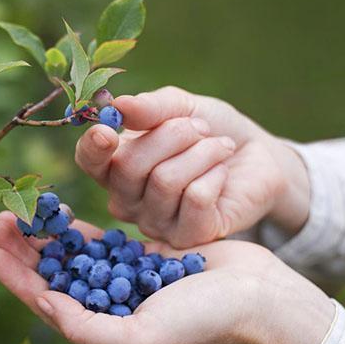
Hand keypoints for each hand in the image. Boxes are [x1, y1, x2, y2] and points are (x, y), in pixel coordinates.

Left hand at [0, 212, 333, 343]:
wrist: (256, 298)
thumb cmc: (202, 324)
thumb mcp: (140, 338)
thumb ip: (87, 328)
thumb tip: (45, 305)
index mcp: (103, 334)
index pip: (47, 304)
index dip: (16, 278)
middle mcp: (108, 309)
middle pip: (54, 276)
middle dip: (24, 250)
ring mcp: (123, 281)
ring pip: (72, 256)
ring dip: (45, 235)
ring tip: (20, 211)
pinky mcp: (140, 258)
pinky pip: (100, 241)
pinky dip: (78, 229)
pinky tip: (59, 214)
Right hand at [75, 86, 309, 247]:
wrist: (256, 156)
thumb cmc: (210, 130)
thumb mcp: (182, 107)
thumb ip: (150, 108)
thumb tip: (119, 106)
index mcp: (116, 166)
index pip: (89, 162)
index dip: (93, 148)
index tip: (108, 130)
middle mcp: (128, 200)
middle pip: (129, 167)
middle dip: (172, 135)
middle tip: (200, 128)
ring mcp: (155, 223)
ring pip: (165, 181)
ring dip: (201, 152)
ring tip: (219, 147)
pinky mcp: (188, 237)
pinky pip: (195, 199)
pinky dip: (215, 174)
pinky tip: (222, 174)